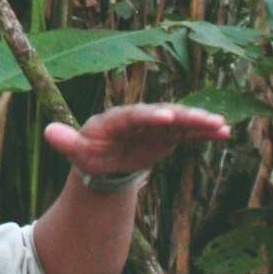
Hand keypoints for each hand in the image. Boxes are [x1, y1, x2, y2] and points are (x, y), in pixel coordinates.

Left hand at [44, 102, 230, 180]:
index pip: (136, 115)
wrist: (106, 160)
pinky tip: (224, 134)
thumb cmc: (90, 154)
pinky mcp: (169, 134)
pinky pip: (188, 132)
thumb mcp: (78, 152)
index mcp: (118, 118)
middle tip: (208, 119)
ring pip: (181, 120)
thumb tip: (48, 133)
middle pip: (165, 113)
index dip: (151, 115)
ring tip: (222, 126)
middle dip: (186, 116)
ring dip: (201, 122)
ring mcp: (157, 124)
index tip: (166, 117)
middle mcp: (140, 116)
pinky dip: (204, 132)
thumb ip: (67, 143)